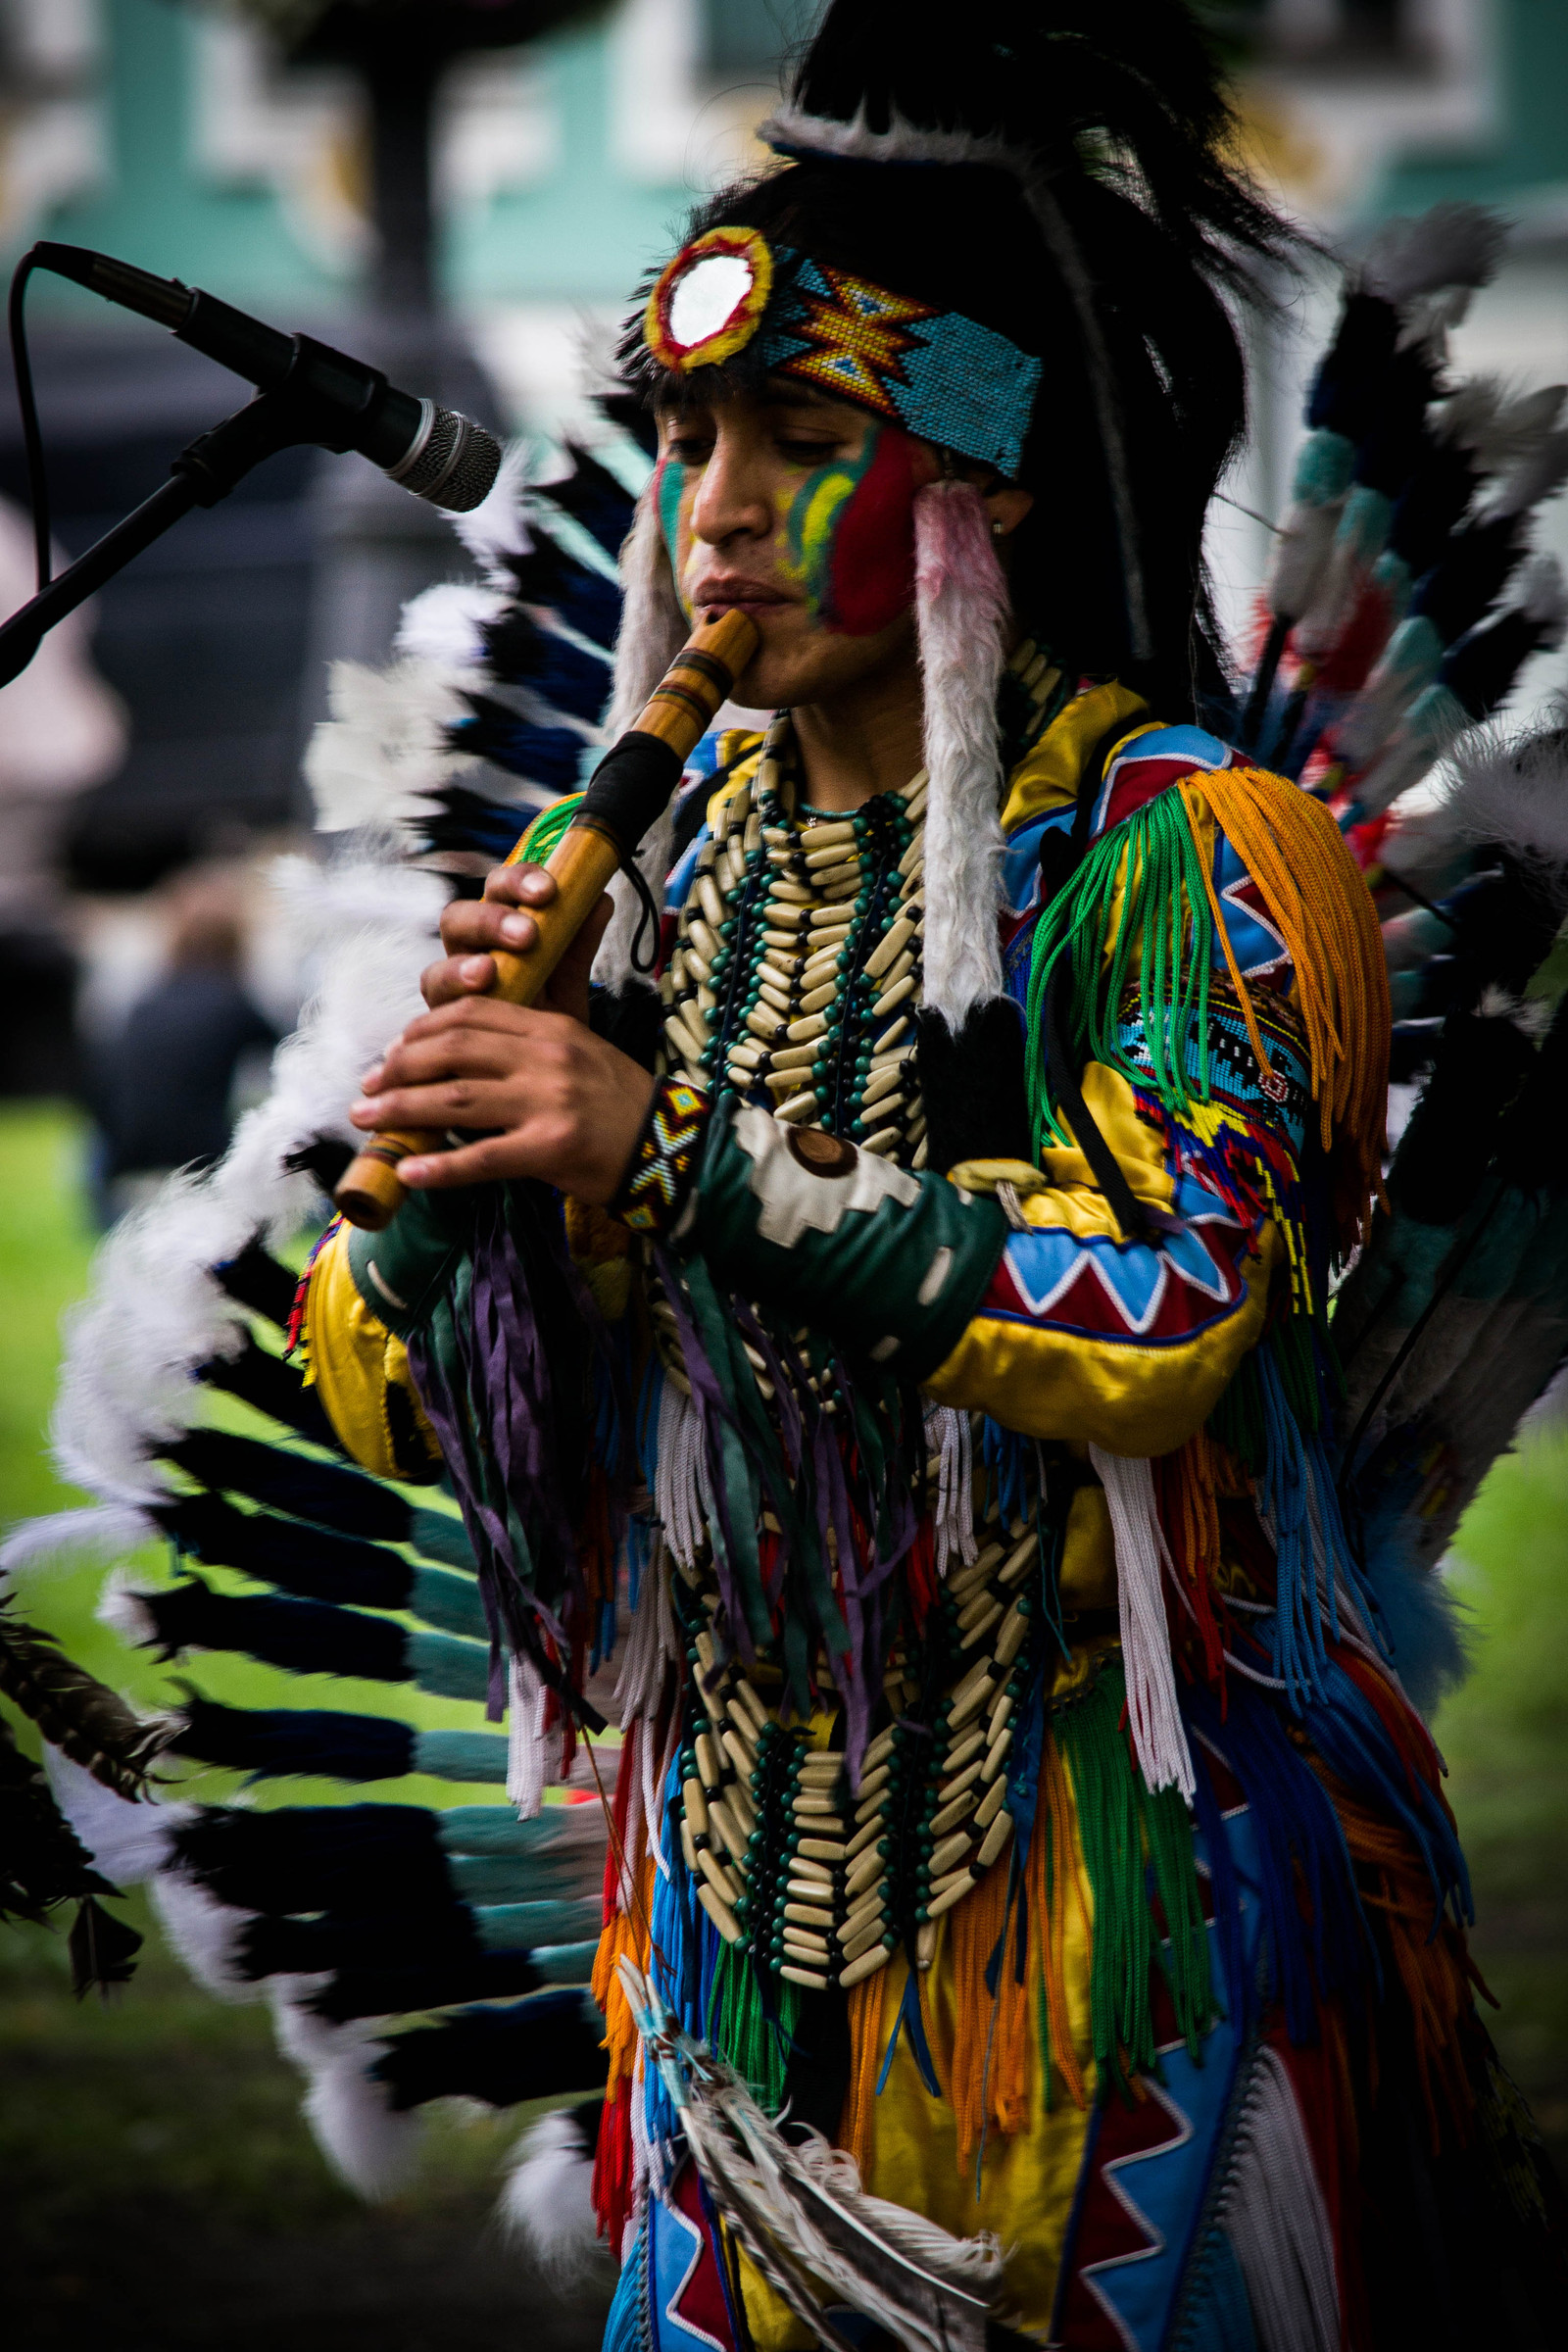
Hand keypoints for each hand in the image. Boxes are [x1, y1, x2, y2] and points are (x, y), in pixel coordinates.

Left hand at [352, 998, 655, 1201]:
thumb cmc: (620, 1105)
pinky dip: (440, 1167)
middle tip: (367, 1086)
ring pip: (455, 1100)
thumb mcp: (580, 1053)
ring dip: (401, 1110)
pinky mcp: (551, 1148)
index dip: (421, 1031)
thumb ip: (528, 1043)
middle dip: (398, 1068)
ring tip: (366, 1120)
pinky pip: (482, 1157)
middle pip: (452, 1051)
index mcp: (551, 1028)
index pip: (471, 1014)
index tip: (394, 1051)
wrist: (671, 1148)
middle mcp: (547, 1057)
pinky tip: (409, 1171)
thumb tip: (465, 1050)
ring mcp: (548, 1102)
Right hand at [421, 861, 611, 1023]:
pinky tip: (472, 1004)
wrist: (543, 1073)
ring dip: (461, 966)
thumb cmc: (550, 1017)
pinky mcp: (441, 1026)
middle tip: (527, 934)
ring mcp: (449, 992)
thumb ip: (579, 943)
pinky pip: (434, 1013)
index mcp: (497, 928)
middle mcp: (467, 953)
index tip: (548, 890)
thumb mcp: (570, 980)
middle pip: (458, 918)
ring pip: (437, 967)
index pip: (499, 890)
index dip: (517, 881)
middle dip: (490, 920)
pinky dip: (450, 1004)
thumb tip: (601, 898)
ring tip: (488, 972)